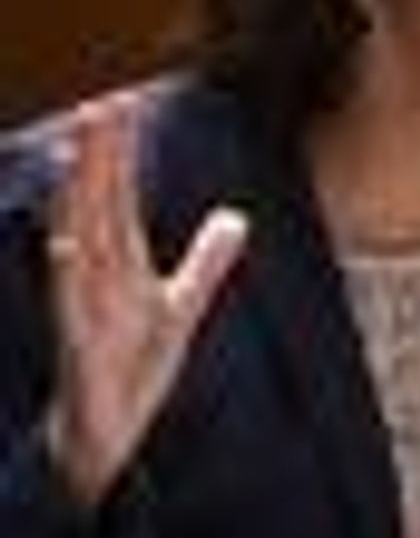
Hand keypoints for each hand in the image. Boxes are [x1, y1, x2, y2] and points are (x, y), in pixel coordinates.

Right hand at [43, 92, 248, 504]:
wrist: (107, 432)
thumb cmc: (133, 364)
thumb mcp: (181, 305)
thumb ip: (207, 260)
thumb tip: (236, 217)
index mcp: (121, 264)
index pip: (120, 197)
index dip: (120, 153)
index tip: (120, 105)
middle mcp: (98, 276)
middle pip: (100, 205)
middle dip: (100, 157)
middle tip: (100, 105)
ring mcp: (86, 307)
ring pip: (81, 241)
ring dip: (78, 198)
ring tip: (78, 153)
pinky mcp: (81, 345)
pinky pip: (73, 306)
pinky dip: (69, 274)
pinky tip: (65, 242)